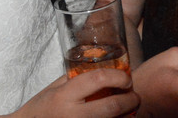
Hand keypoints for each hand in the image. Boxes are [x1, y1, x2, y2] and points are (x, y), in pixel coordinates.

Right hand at [10, 70, 138, 117]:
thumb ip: (78, 77)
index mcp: (64, 96)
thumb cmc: (42, 107)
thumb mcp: (56, 87)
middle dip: (130, 100)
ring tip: (128, 110)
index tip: (127, 78)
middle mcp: (72, 115)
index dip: (118, 77)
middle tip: (135, 97)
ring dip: (126, 116)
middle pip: (112, 107)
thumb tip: (106, 65)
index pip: (97, 79)